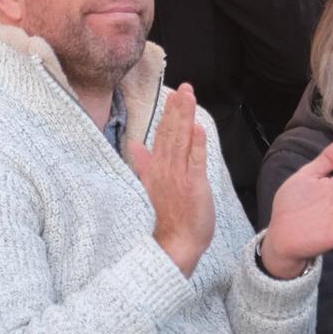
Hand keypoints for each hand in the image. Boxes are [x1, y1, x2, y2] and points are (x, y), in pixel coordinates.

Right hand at [130, 84, 214, 276]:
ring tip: (189, 97)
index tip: (173, 94)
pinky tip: (197, 127)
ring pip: (181, 140)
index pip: (162, 135)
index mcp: (156, 168)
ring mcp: (178, 176)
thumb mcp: (149, 188)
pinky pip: (195, 161)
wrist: (173, 246)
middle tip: (184, 87)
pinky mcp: (193, 185)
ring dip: (185, 117)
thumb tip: (134, 145)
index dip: (168, 114)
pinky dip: (196, 143)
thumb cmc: (164, 219)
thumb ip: (144, 164)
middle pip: (171, 133)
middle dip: (178, 108)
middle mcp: (165, 169)